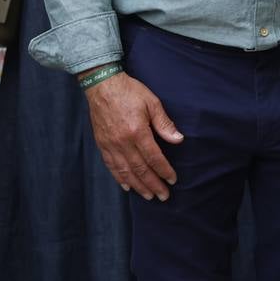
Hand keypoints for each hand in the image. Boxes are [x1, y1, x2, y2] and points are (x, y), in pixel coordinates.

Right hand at [83, 70, 183, 200]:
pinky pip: (111, 165)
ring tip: (148, 196)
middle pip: (140, 169)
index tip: (172, 180)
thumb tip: (178, 140)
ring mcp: (110, 145)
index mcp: (137, 131)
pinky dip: (119, 178)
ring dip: (138, 186)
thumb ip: (164, 123)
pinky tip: (127, 186)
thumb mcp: (152, 103)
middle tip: (163, 196)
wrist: (102, 84)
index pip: (154, 157)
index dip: (164, 171)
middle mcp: (123, 142)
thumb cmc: (129, 91)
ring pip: (125, 171)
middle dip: (153, 184)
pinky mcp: (102, 144)